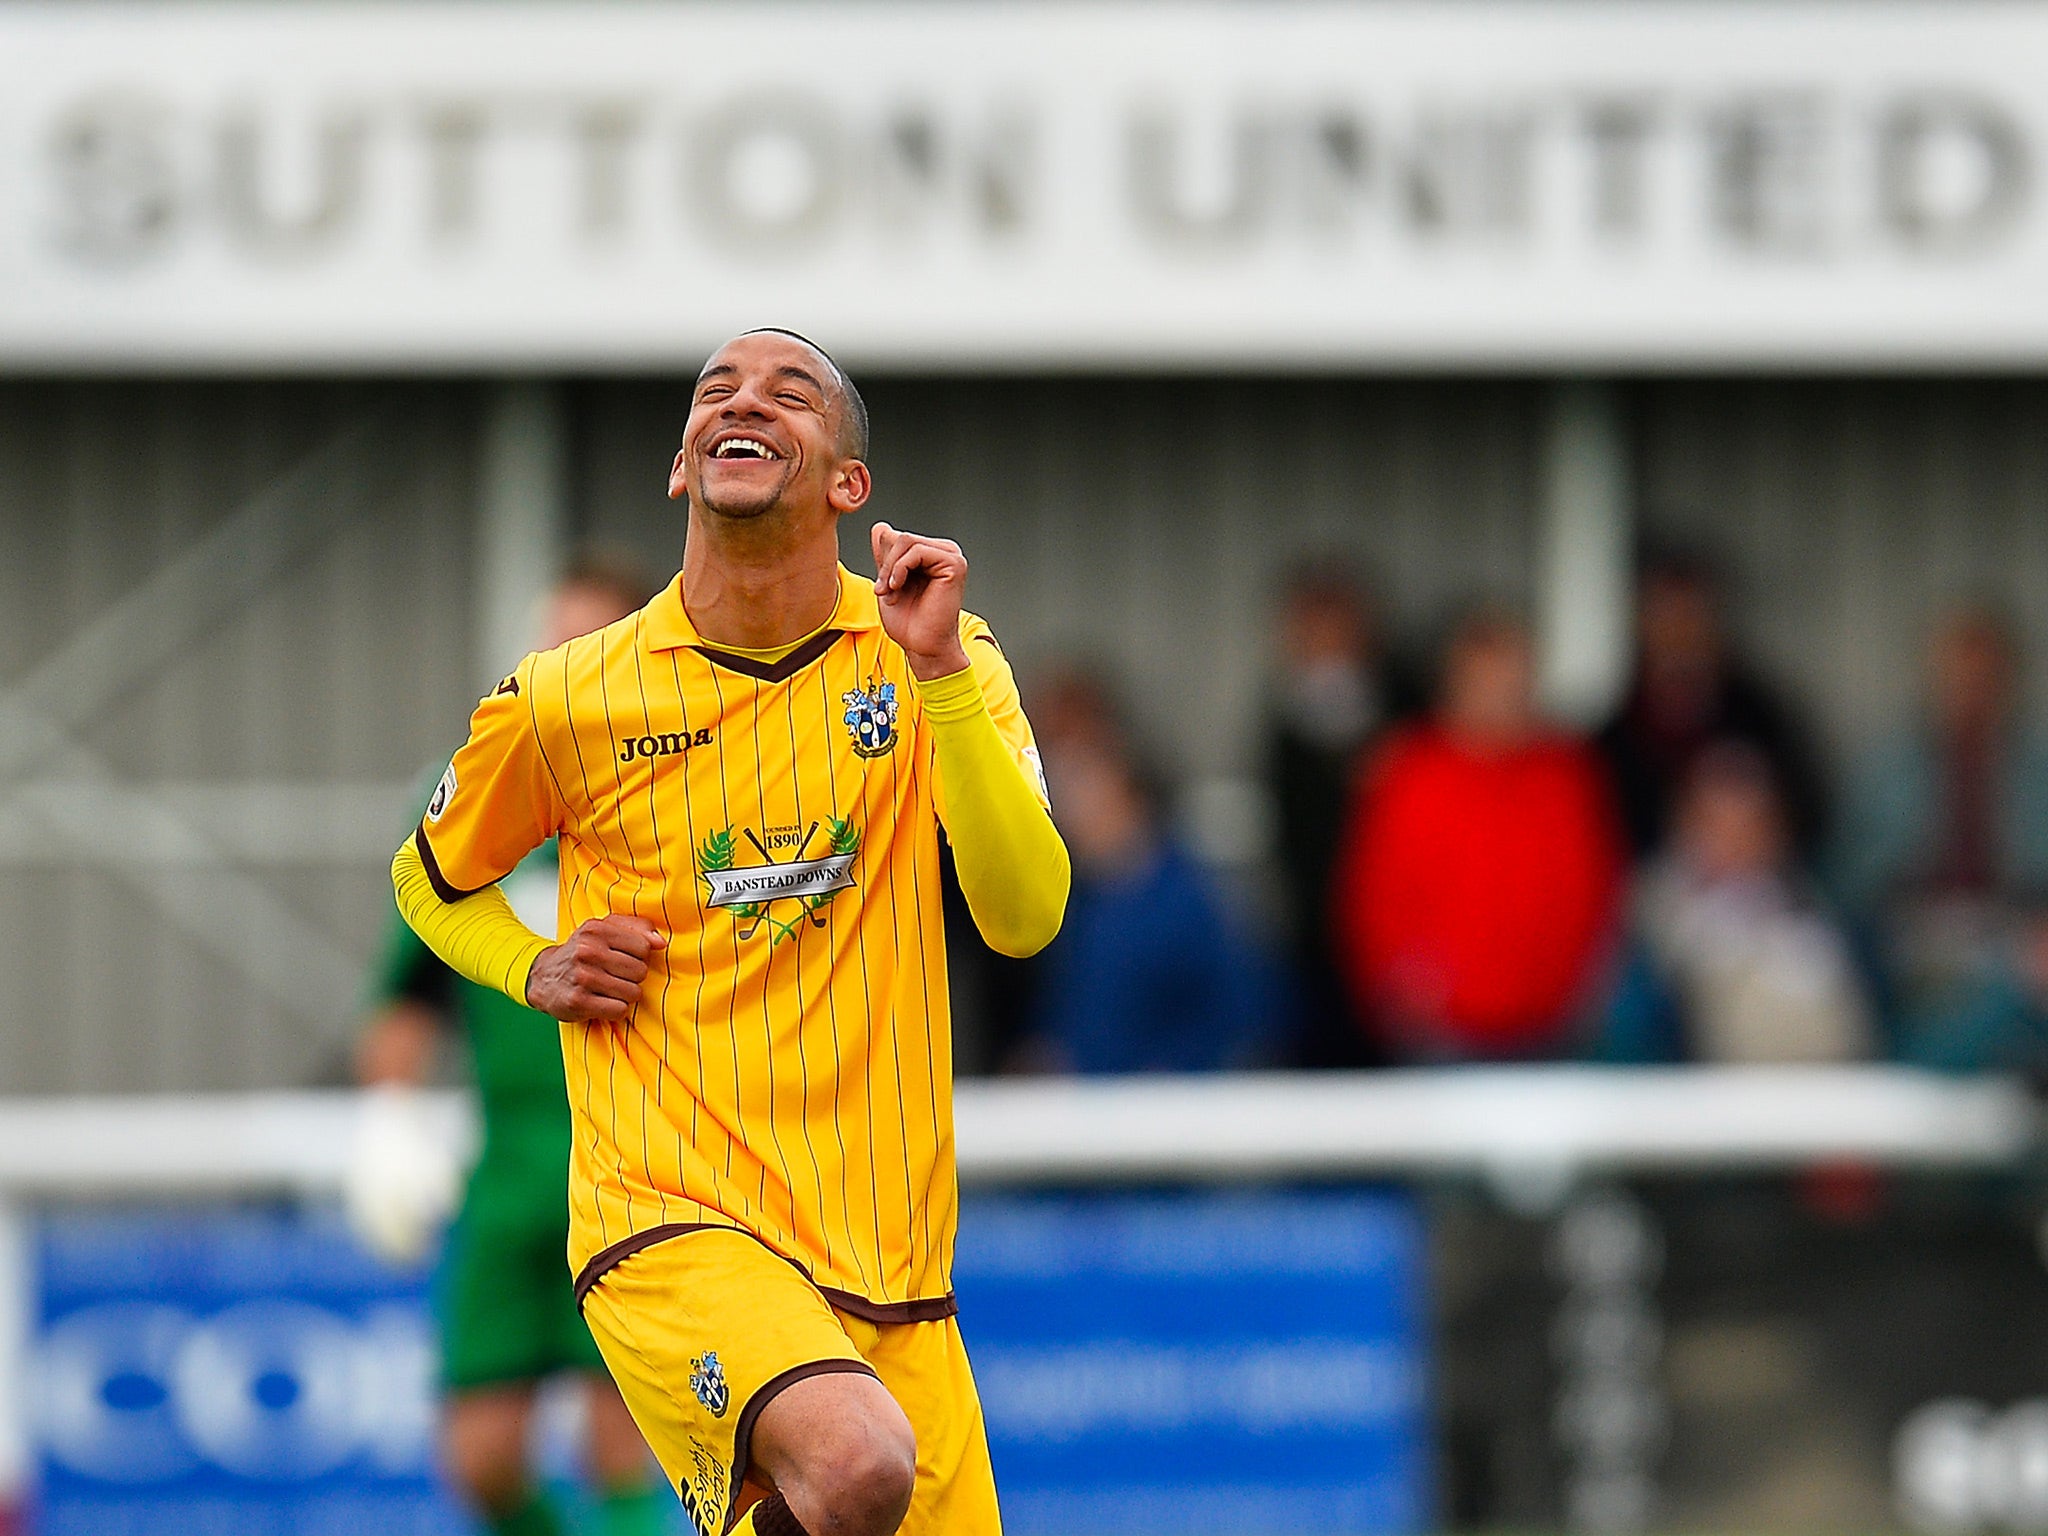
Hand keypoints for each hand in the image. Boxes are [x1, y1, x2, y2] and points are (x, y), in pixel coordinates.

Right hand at [526, 915, 666, 1022]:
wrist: (543, 977)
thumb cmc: (581, 953)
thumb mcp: (604, 930)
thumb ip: (637, 928)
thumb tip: (661, 942)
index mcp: (596, 930)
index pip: (643, 946)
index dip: (639, 956)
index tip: (623, 958)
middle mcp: (588, 951)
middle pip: (640, 971)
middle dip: (632, 977)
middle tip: (614, 976)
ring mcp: (582, 977)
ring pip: (632, 993)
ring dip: (624, 995)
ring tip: (608, 989)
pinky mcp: (578, 1002)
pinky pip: (619, 1010)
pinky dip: (614, 1010)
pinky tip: (601, 1002)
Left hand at [871, 522, 970, 679]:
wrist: (923, 646)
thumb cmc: (910, 621)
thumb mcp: (889, 582)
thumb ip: (886, 556)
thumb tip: (880, 527)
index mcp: (932, 555)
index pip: (897, 537)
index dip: (883, 560)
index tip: (881, 588)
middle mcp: (944, 552)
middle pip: (901, 537)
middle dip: (885, 565)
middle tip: (882, 591)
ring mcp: (952, 556)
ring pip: (906, 541)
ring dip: (890, 569)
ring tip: (890, 593)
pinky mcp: (954, 564)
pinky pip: (917, 551)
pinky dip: (900, 569)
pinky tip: (898, 587)